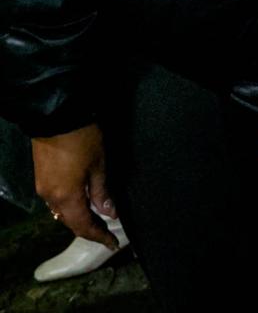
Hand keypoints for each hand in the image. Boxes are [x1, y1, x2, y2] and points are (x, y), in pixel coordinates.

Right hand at [31, 124, 117, 248]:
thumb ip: (102, 192)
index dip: (98, 236)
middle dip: (88, 230)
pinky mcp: (41, 178)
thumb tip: (110, 213)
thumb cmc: (83, 141)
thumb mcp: (99, 165)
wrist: (56, 117)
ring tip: (97, 221)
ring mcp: (42, 188)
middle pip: (69, 221)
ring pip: (61, 212)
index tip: (112, 243)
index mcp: (66, 197)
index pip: (83, 226)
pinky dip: (70, 207)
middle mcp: (50, 198)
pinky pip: (56, 201)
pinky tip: (82, 204)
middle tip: (106, 233)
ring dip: (78, 218)